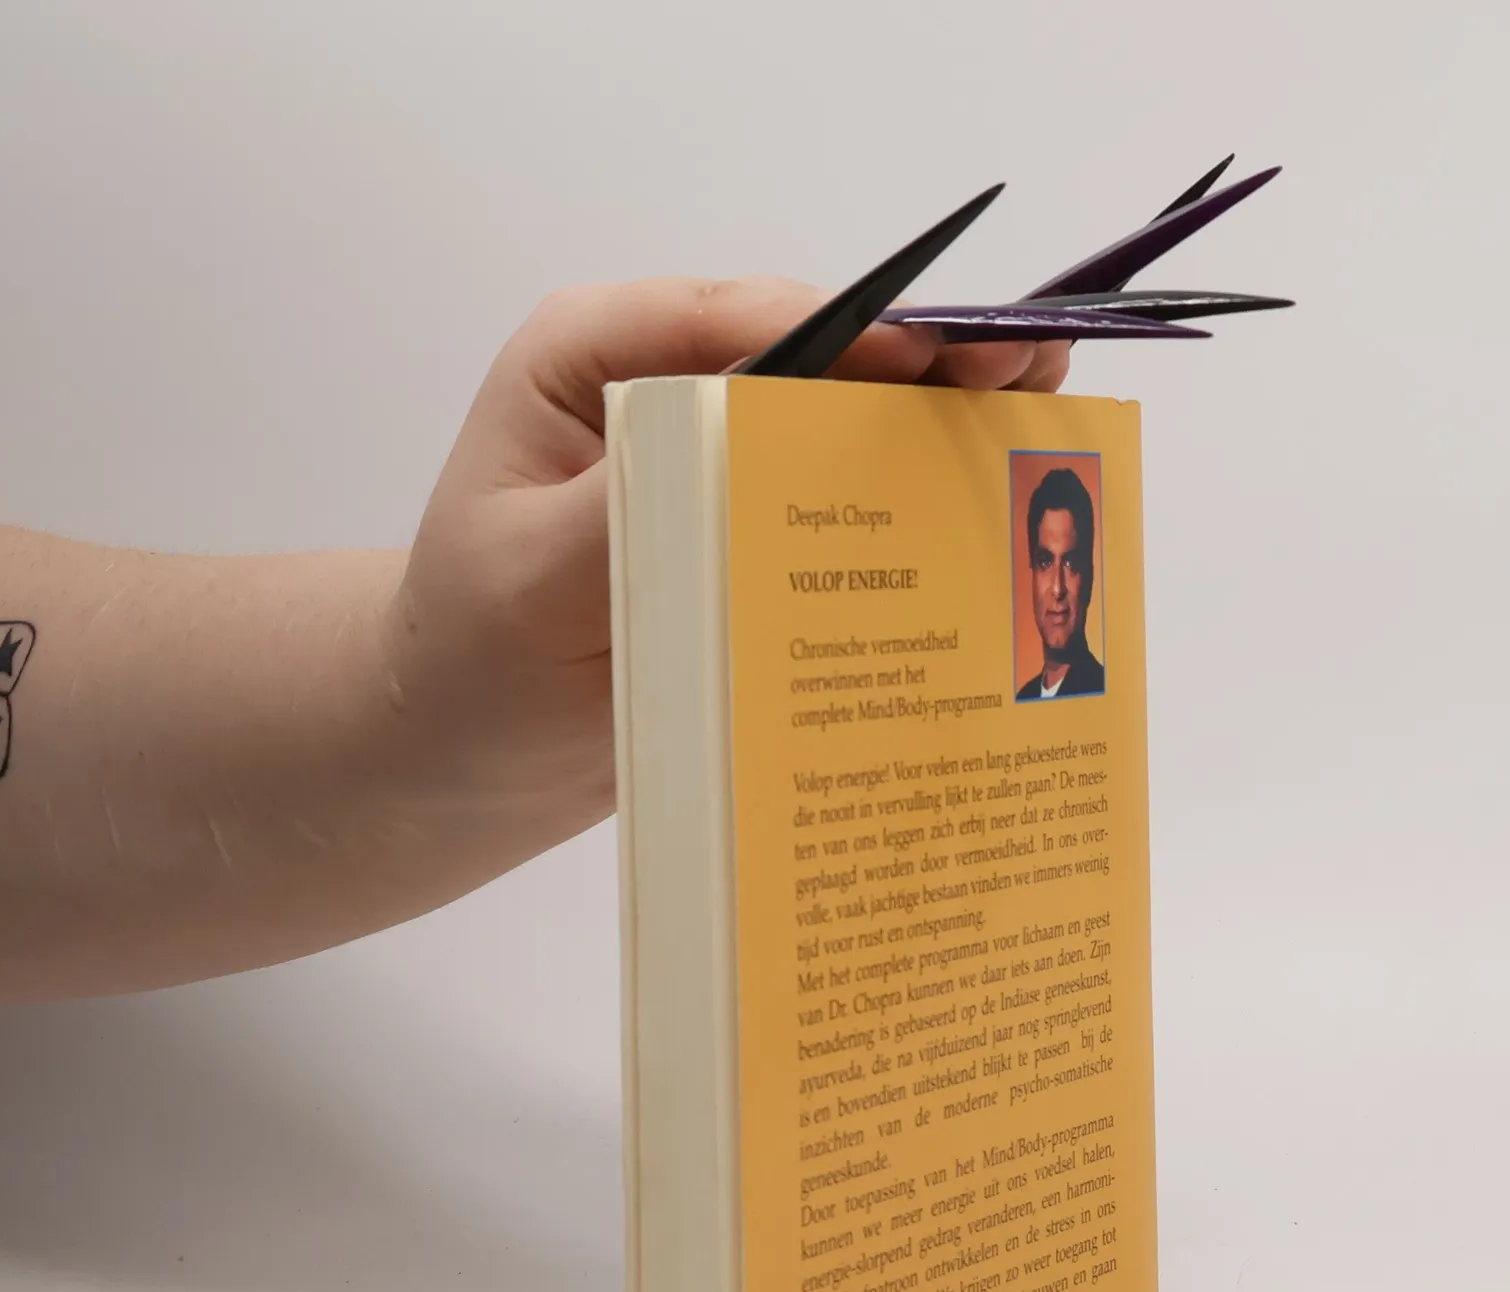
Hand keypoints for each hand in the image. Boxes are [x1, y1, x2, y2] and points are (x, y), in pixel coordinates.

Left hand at [390, 279, 1071, 842]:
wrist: (465, 755)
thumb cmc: (471, 656)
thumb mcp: (526, 579)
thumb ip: (628, 511)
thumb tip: (749, 454)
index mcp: (600, 358)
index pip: (737, 318)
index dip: (845, 330)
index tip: (929, 360)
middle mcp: (673, 395)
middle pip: (818, 361)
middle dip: (923, 373)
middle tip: (1028, 380)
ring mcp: (723, 470)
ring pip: (846, 434)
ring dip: (938, 440)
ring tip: (1044, 437)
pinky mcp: (755, 545)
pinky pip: (844, 518)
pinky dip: (914, 517)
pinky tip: (986, 527)